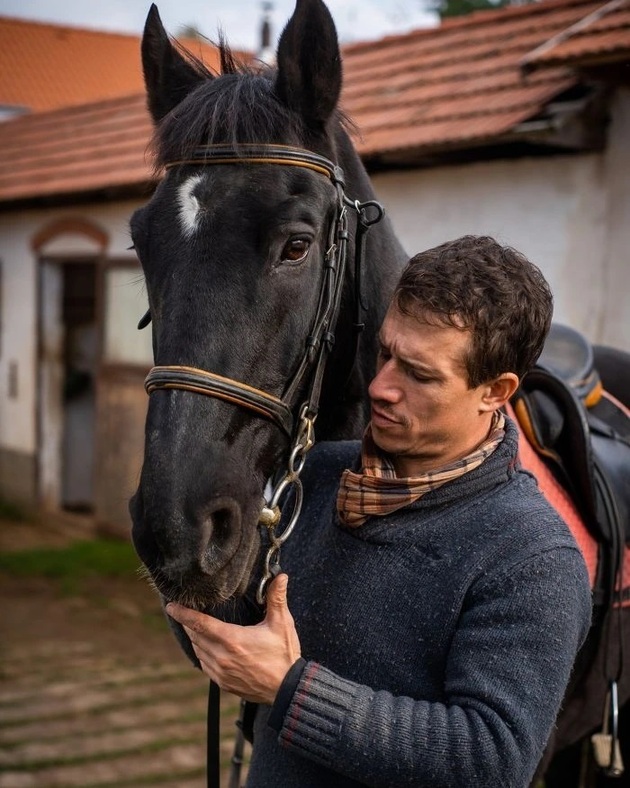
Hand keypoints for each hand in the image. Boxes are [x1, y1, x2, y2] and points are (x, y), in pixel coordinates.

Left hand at [165, 573, 300, 704]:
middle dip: (188, 623)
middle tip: (183, 610)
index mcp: (232, 640)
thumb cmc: (284, 655)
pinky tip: (206, 646)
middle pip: (195, 636)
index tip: (171, 606)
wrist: (287, 689)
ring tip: (194, 626)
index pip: (200, 624)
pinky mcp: (223, 683)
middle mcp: (222, 657)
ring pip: (198, 650)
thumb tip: (282, 576)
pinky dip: (202, 653)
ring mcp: (221, 672)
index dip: (183, 614)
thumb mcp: (282, 624)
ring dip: (195, 638)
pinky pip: (204, 665)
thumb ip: (277, 598)